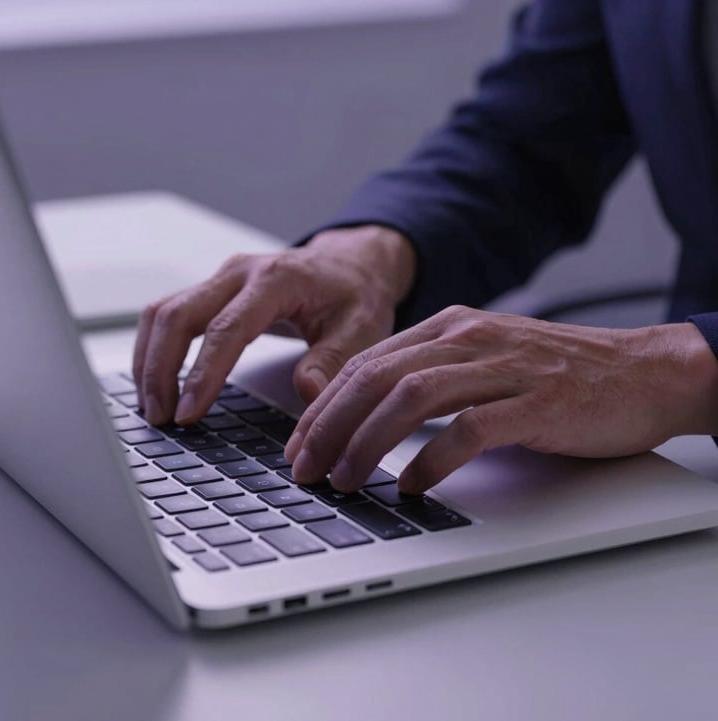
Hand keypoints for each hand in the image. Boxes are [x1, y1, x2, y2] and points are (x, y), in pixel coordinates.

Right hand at [133, 225, 415, 425]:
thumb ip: (332, 361)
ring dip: (149, 359)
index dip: (203, 374)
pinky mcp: (212, 289)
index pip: (226, 329)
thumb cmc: (355, 296)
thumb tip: (307, 396)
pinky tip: (156, 380)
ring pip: (162, 312)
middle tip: (160, 417)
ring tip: (152, 406)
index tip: (188, 413)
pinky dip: (154, 347)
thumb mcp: (360, 329)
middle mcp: (240, 273)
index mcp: (277, 280)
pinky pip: (168, 313)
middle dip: (160, 369)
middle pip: (178, 315)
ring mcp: (221, 278)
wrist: (350, 266)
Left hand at [286, 306, 717, 493]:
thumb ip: (431, 377)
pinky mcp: (535, 401)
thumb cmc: (557, 374)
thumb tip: (368, 419)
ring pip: (411, 398)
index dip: (323, 406)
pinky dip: (433, 459)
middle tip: (304, 468)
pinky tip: (413, 485)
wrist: (642, 371)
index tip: (299, 443)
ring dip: (367, 443)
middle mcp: (467, 339)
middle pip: (375, 378)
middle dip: (329, 427)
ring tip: (345, 479)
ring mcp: (502, 368)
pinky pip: (468, 429)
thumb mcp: (483, 361)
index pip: (365, 364)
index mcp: (448, 328)